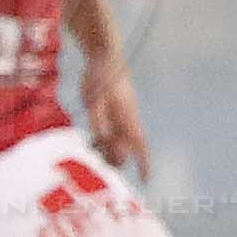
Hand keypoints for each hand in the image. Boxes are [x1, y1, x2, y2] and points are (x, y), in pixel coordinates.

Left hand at [80, 50, 151, 178]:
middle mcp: (128, 119)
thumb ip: (98, 120)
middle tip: (96, 153)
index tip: (146, 179)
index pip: (141, 144)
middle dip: (115, 157)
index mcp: (127, 117)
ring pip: (118, 142)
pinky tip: (92, 138)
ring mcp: (122, 116)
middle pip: (126, 149)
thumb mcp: (94, 99)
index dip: (144, 162)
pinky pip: (113, 133)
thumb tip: (102, 140)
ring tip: (90, 144)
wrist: (104, 56)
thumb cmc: (100, 77)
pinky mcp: (115, 112)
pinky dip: (103, 140)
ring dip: (106, 149)